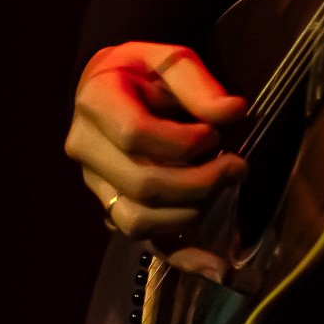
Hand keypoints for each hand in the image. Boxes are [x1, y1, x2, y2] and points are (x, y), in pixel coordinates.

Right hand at [65, 42, 248, 281]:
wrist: (115, 84)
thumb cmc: (144, 69)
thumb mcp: (170, 57)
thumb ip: (198, 83)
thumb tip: (233, 112)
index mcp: (96, 102)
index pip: (135, 134)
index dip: (181, 142)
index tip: (216, 134)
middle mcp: (86, 148)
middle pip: (140, 184)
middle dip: (197, 182)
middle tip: (237, 166)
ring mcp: (96, 184)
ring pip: (138, 219)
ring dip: (191, 211)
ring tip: (226, 186)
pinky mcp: (112, 207)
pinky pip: (143, 240)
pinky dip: (181, 256)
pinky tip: (217, 266)